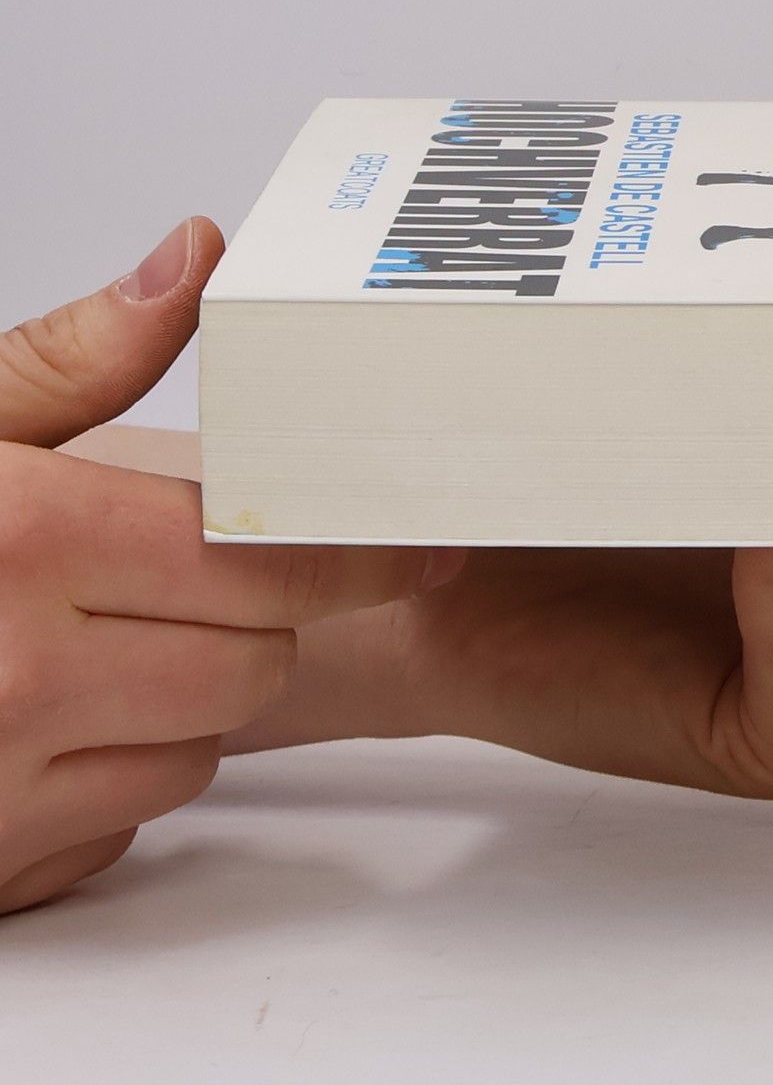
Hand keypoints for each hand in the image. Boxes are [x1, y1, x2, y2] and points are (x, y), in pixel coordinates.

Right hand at [0, 221, 460, 913]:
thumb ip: (79, 354)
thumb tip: (198, 258)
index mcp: (25, 547)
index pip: (269, 564)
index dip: (361, 552)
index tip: (421, 539)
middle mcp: (17, 681)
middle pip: (257, 659)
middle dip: (241, 614)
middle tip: (160, 573)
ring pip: (203, 749)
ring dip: (177, 701)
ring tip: (77, 642)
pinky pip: (124, 825)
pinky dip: (108, 778)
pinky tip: (35, 723)